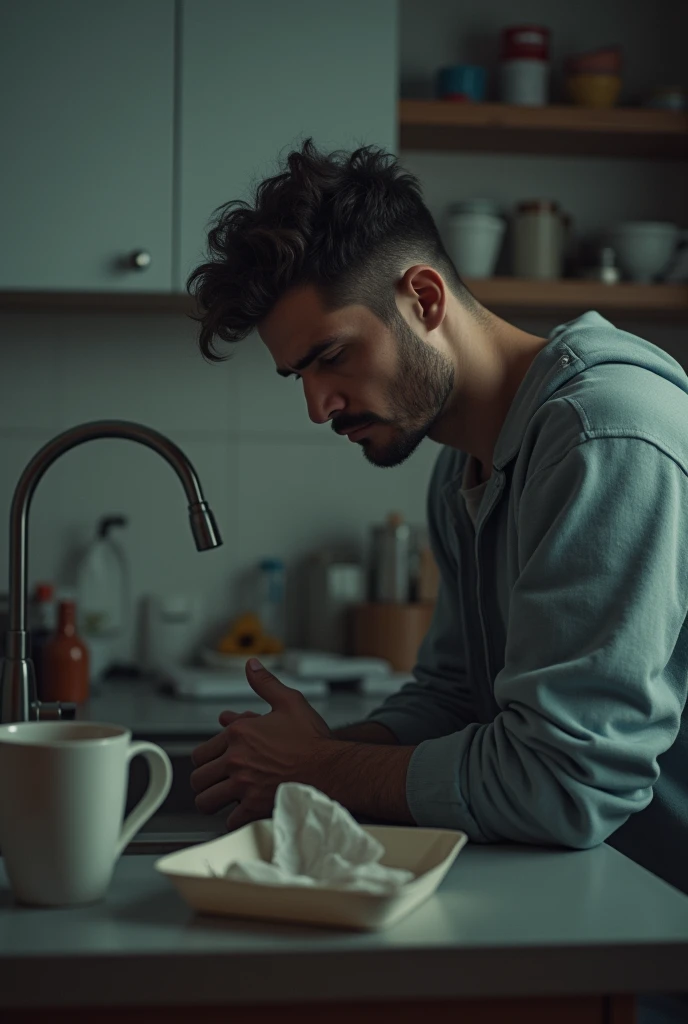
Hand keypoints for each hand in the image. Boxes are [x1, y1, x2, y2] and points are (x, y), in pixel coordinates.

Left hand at [190, 658, 331, 830]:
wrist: (332, 768)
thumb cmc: (313, 739)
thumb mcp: (289, 702)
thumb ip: (265, 684)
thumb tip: (251, 666)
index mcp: (239, 733)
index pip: (201, 752)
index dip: (207, 759)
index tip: (216, 763)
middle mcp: (236, 759)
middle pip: (198, 778)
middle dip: (205, 782)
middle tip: (215, 783)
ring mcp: (243, 784)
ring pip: (206, 801)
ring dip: (212, 801)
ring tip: (222, 801)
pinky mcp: (254, 806)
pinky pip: (230, 821)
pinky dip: (234, 820)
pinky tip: (242, 814)